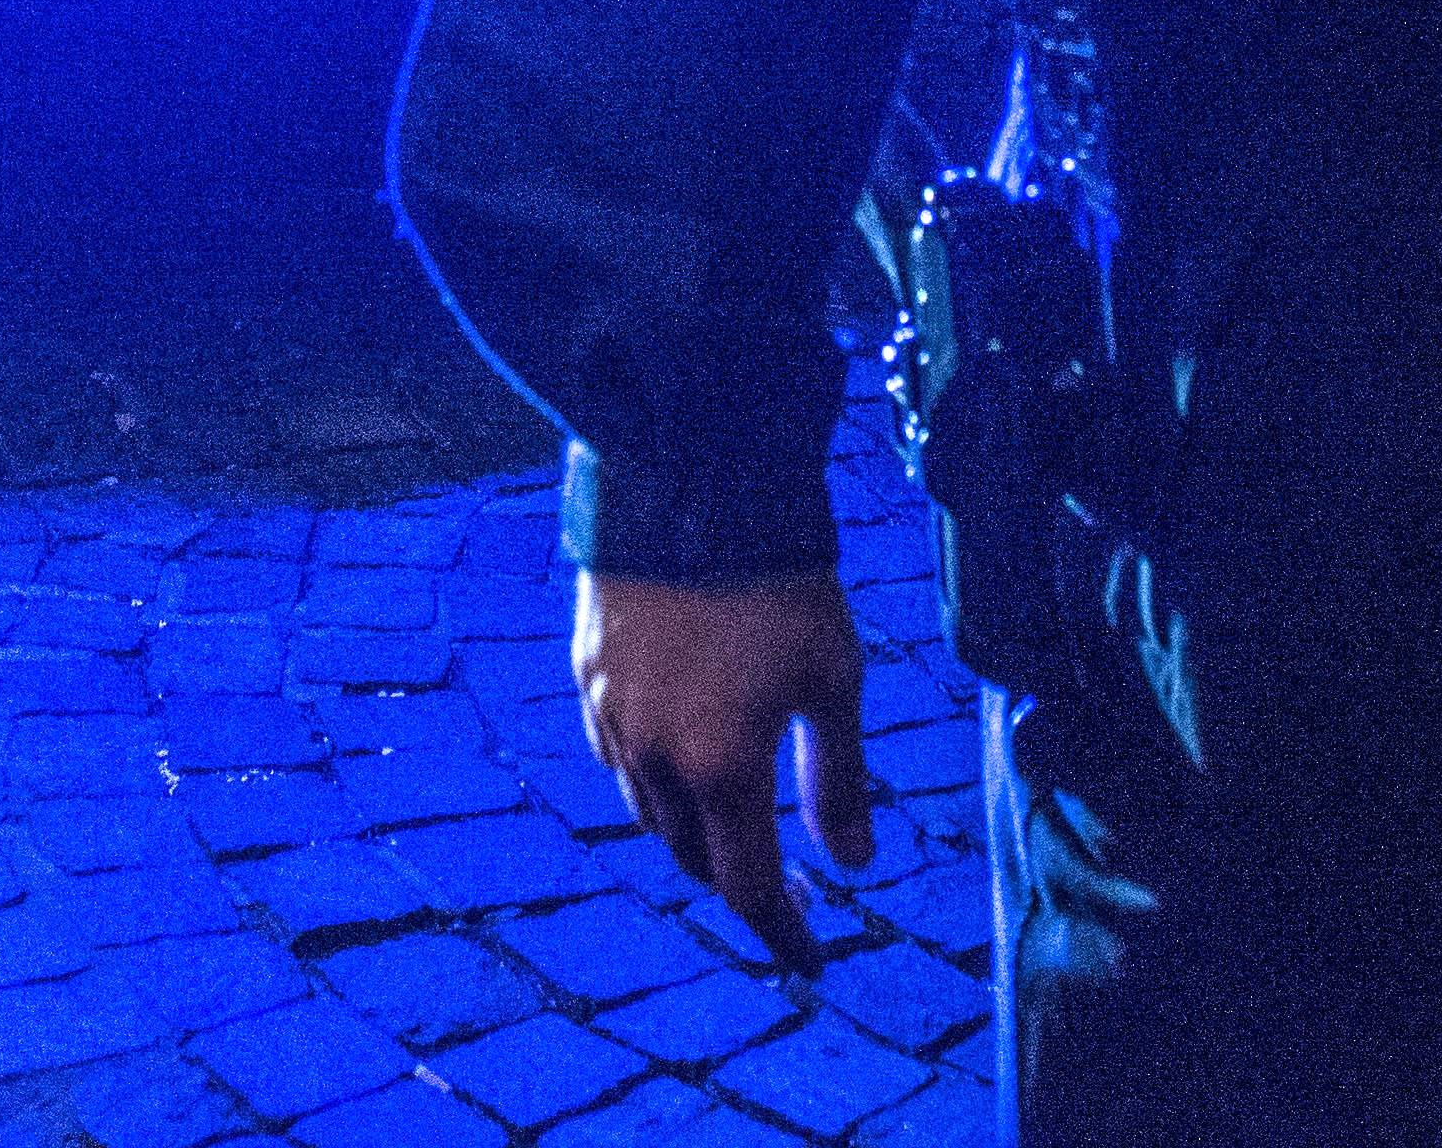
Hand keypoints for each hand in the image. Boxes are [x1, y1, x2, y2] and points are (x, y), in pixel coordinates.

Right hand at [572, 566, 875, 963]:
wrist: (689, 479)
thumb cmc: (779, 579)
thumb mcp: (833, 679)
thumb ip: (840, 780)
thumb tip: (855, 863)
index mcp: (720, 768)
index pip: (748, 887)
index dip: (782, 933)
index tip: (813, 962)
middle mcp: (654, 757)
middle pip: (690, 859)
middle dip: (738, 885)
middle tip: (786, 887)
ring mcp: (611, 716)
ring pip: (645, 814)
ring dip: (692, 837)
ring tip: (736, 825)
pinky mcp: (586, 674)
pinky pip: (615, 759)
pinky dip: (651, 784)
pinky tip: (681, 763)